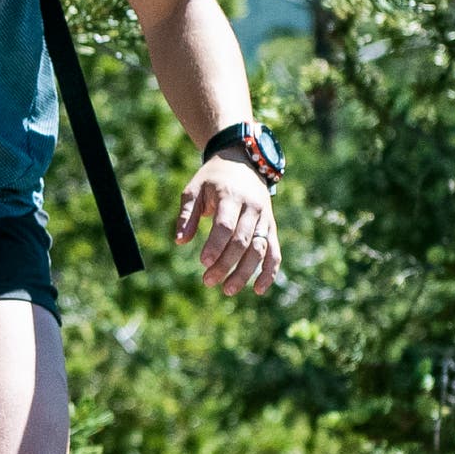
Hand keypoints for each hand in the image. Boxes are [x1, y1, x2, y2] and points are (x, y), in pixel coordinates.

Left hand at [175, 156, 280, 294]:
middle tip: (208, 281)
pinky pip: (274, 252)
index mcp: (231, 196)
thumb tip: (180, 241)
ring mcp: (265, 219)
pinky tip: (258, 289)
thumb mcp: (194, 189)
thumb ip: (186, 214)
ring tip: (227, 290)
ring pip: (259, 249)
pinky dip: (269, 272)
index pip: (226, 225)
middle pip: (242, 241)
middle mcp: (252, 208)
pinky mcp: (271, 227)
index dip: (216, 245)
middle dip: (226, 264)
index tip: (203, 262)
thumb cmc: (212, 180)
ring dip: (245, 272)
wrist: (243, 163)